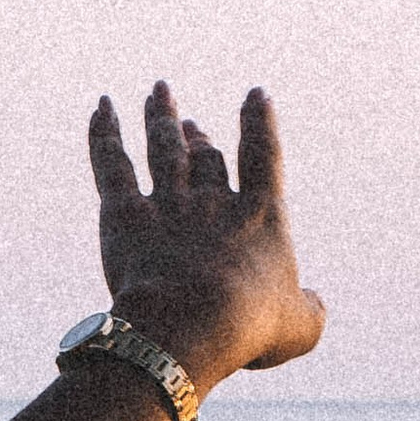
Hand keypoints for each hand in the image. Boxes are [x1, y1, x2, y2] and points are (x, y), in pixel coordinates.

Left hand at [87, 82, 325, 390]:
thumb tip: (316, 307)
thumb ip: (311, 311)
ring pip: (162, 149)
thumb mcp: (299, 326)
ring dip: (160, 118)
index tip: (255, 95)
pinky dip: (104, 133)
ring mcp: (167, 203)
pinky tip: (103, 108)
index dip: (259, 124)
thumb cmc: (249, 326)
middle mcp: (212, 201)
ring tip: (158, 94)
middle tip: (192, 122)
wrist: (190, 321)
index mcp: (260, 216)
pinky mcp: (124, 216)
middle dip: (199, 137)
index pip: (263, 157)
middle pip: (204, 157)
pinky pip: (111, 163)